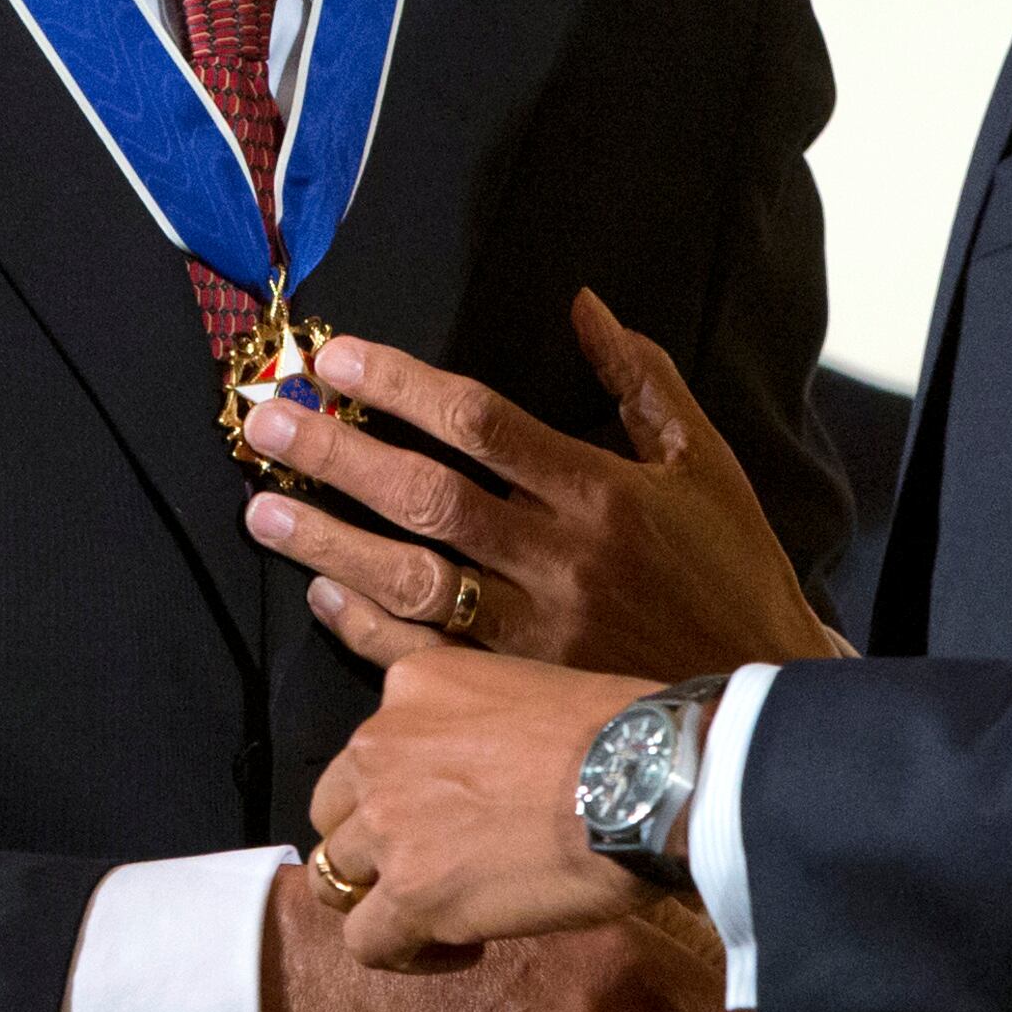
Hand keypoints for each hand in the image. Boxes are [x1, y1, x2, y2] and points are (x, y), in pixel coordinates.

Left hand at [239, 287, 841, 676]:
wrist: (747, 708)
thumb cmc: (731, 570)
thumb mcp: (702, 462)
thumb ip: (641, 379)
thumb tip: (585, 304)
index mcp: (599, 491)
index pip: (480, 422)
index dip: (401, 387)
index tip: (337, 360)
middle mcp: (558, 559)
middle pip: (427, 496)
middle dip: (337, 456)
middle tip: (266, 425)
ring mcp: (532, 633)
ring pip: (410, 580)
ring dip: (330, 543)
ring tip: (264, 509)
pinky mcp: (517, 692)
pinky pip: (423, 656)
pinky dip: (367, 627)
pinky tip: (323, 594)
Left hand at [307, 651, 661, 965]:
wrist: (646, 783)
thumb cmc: (616, 734)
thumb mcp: (525, 688)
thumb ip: (474, 723)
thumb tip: (482, 771)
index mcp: (414, 685)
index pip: (371, 747)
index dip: (402, 789)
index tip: (450, 813)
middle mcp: (382, 746)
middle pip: (334, 810)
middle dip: (374, 841)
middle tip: (432, 865)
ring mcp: (389, 821)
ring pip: (335, 876)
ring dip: (382, 897)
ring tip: (440, 914)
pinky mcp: (409, 893)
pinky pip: (367, 941)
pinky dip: (404, 954)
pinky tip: (462, 948)